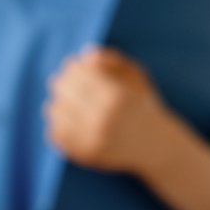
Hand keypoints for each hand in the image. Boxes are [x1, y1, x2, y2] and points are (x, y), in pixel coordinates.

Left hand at [45, 47, 169, 173]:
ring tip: (65, 101)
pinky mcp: (85, 155)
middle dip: (61, 83)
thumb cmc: (142, 104)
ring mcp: (92, 140)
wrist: (154, 145)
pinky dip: (57, 124)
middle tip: (63, 82)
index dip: (70, 67)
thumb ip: (112, 59)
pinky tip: (66, 119)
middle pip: (63, 91)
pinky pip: (55, 133)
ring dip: (57, 103)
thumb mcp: (136, 76)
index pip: (77, 74)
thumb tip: (85, 54)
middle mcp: (103, 119)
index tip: (71, 65)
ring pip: (55, 112)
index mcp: (116, 97)